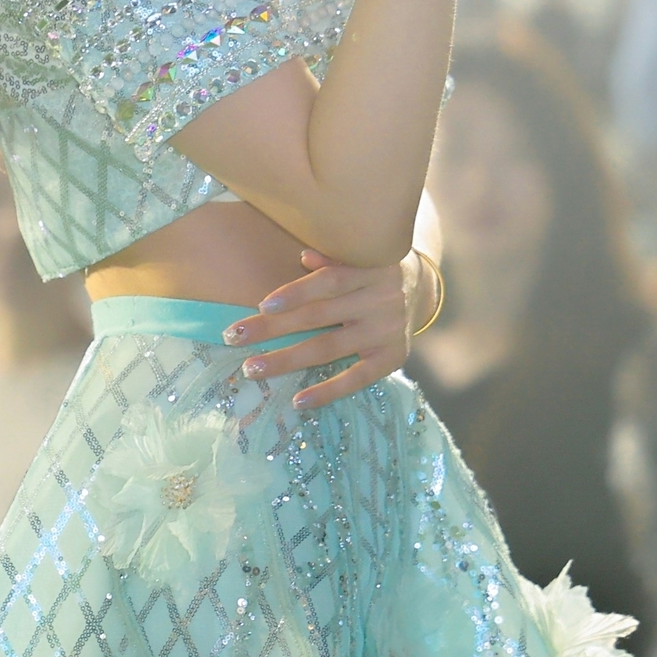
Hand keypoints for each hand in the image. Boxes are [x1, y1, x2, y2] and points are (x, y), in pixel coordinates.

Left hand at [225, 250, 413, 410]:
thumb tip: (303, 256)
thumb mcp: (360, 255)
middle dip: (274, 328)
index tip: (262, 305)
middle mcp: (381, 300)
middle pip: (319, 316)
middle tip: (234, 338)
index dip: (296, 292)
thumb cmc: (371, 270)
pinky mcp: (393, 359)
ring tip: (252, 369)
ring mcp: (387, 331)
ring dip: (287, 360)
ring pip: (329, 348)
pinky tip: (298, 401)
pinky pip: (356, 379)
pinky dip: (327, 391)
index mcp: (369, 270)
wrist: (422, 289)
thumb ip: (333, 257)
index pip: (329, 282)